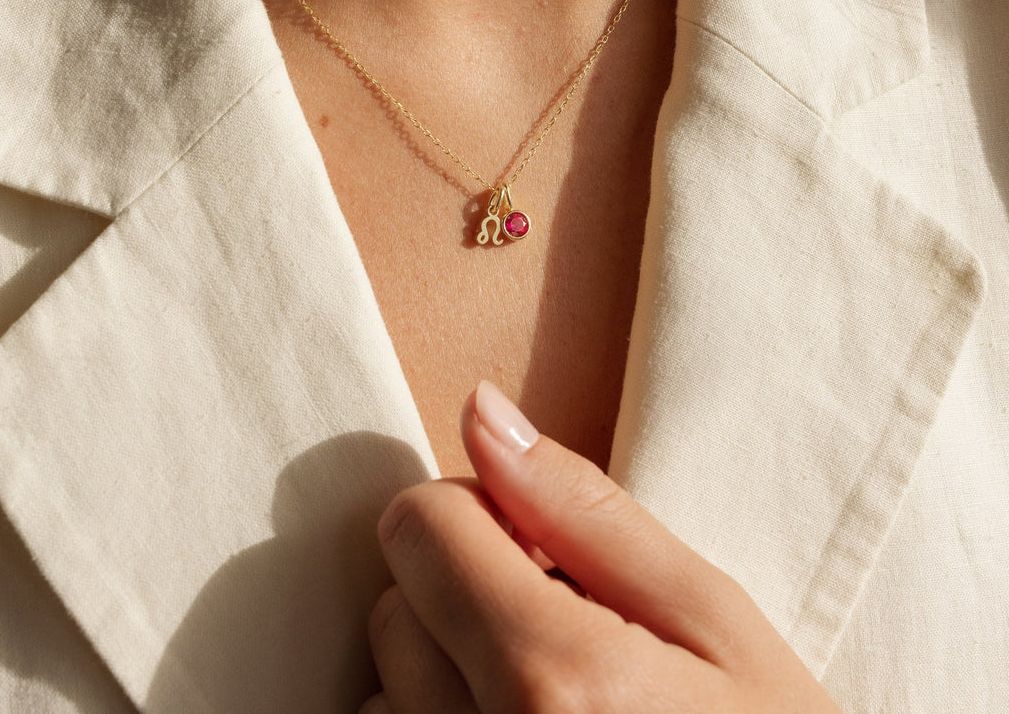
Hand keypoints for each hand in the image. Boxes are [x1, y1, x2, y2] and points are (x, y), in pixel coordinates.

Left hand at [360, 381, 841, 712]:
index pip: (419, 525)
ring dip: (448, 669)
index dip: (482, 513)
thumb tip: (481, 413)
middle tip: (562, 630)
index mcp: (554, 684)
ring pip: (384, 687)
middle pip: (394, 604)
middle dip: (464, 591)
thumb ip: (585, 511)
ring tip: (549, 701)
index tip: (542, 547)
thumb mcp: (713, 620)